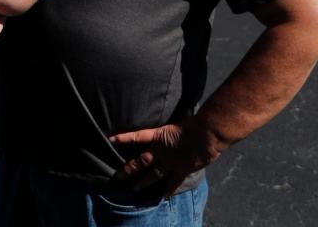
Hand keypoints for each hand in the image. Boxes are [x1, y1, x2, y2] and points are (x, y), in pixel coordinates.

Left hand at [109, 120, 223, 196]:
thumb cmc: (194, 123)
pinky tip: (163, 196)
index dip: (123, 138)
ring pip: (153, 174)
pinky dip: (169, 190)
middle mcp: (161, 150)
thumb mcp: (177, 121)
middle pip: (141, 161)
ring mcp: (171, 161)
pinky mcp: (182, 169)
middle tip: (118, 176)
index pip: (136, 136)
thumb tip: (166, 125)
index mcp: (158, 135)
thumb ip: (168, 127)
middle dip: (129, 169)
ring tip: (134, 189)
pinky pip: (173, 182)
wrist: (207, 134)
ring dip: (144, 182)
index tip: (110, 140)